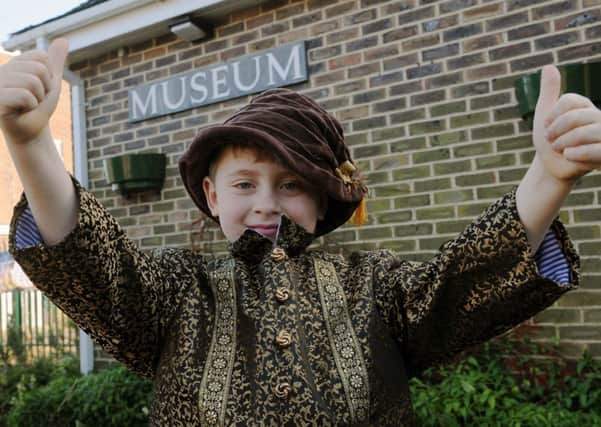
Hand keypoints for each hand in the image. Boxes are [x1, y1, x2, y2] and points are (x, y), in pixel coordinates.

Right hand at [0, 38, 67, 143]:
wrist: (30, 132)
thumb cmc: (38, 108)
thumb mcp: (50, 82)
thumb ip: (54, 61)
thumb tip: (63, 40)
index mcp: (13, 63)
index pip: (41, 57)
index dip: (49, 76)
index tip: (40, 89)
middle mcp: (1, 70)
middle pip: (38, 69)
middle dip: (44, 89)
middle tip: (33, 100)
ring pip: (32, 82)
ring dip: (37, 99)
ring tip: (26, 106)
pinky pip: (24, 95)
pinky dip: (29, 106)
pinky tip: (20, 111)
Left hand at [532, 65, 600, 182]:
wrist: (551, 166)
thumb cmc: (549, 139)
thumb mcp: (545, 114)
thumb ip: (549, 91)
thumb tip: (548, 66)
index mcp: (584, 106)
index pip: (569, 101)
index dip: (552, 116)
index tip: (546, 127)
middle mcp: (597, 118)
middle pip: (576, 116)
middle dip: (556, 132)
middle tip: (551, 141)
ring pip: (585, 132)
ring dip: (564, 143)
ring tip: (560, 150)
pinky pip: (596, 150)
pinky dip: (576, 154)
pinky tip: (568, 156)